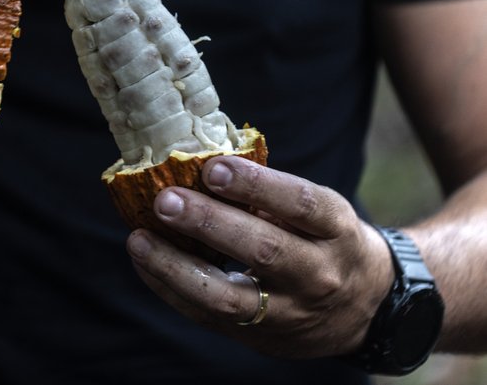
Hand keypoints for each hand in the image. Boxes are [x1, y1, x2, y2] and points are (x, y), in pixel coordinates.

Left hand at [125, 156, 393, 357]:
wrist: (362, 311)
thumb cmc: (325, 241)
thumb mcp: (320, 213)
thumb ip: (271, 194)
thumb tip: (199, 164)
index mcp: (337, 231)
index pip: (301, 205)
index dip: (256, 185)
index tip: (212, 167)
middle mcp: (320, 275)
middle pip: (264, 251)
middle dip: (209, 224)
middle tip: (165, 200)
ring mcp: (289, 312)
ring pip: (229, 297)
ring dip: (176, 266)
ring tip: (139, 239)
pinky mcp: (259, 337)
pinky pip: (207, 316)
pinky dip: (170, 288)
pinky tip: (145, 261)